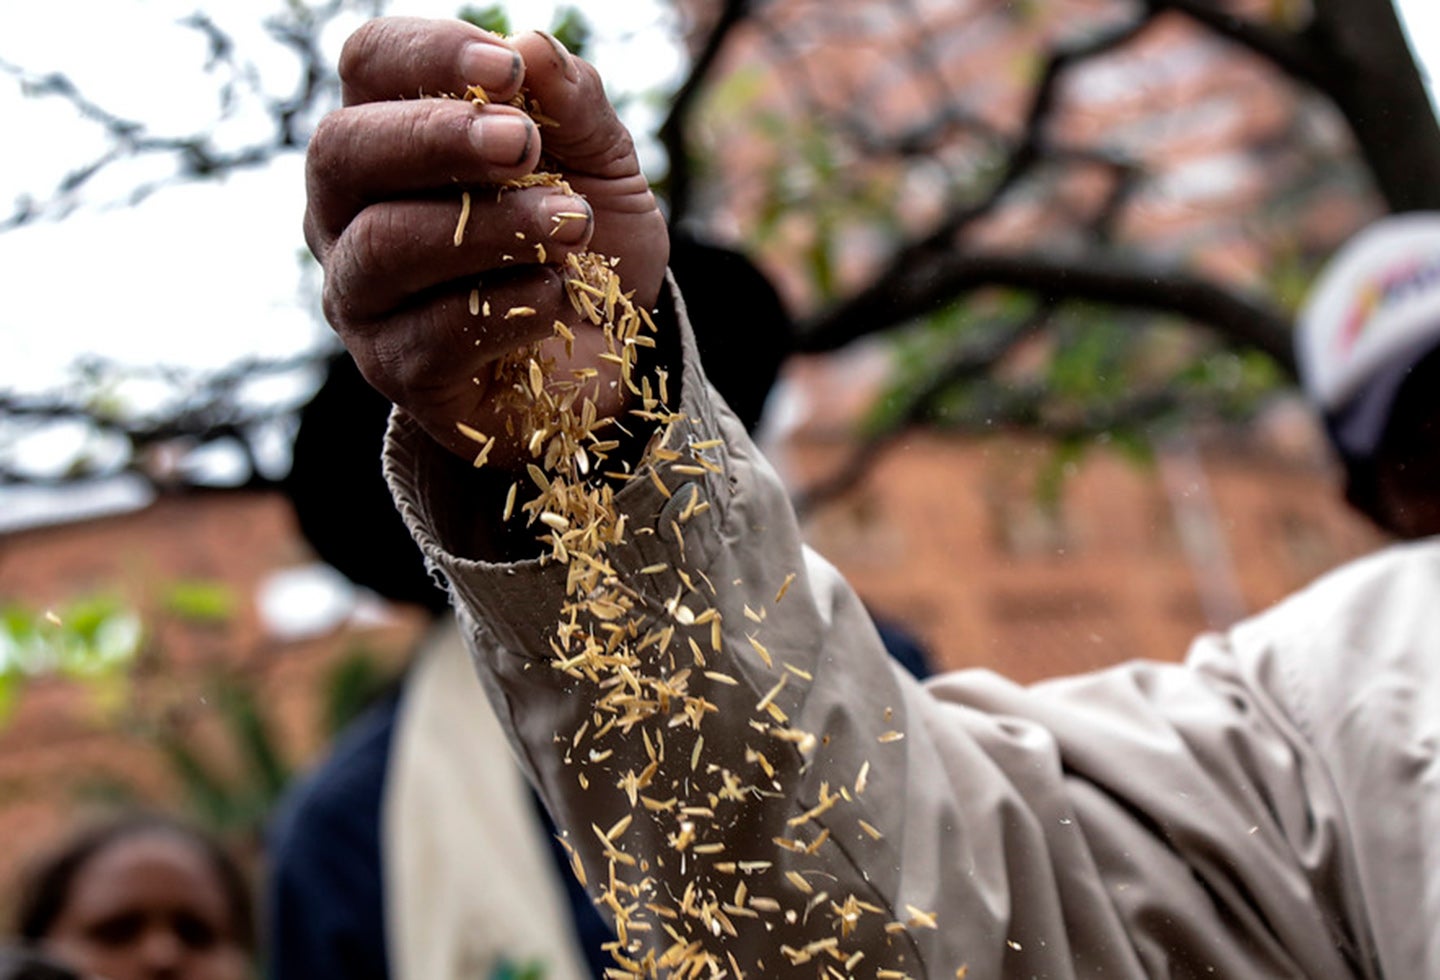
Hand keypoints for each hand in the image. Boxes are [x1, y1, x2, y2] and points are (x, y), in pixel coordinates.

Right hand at [304, 18, 669, 462]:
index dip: (429, 55)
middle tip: (523, 145)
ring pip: (382, 245)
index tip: (507, 71)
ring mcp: (361, 295)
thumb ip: (574, 106)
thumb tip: (534, 46)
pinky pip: (431, 333)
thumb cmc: (585, 241)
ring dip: (486, 229)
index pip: (370, 65)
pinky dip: (506, 307)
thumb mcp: (601, 163)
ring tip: (569, 225)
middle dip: (435, 139)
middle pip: (341, 149)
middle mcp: (349, 210)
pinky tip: (557, 295)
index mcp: (390, 134)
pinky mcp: (397, 369)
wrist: (614, 353)